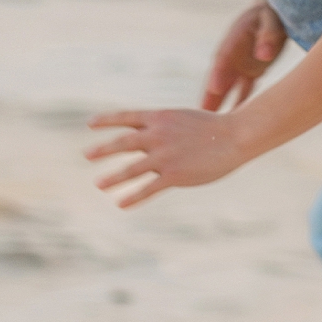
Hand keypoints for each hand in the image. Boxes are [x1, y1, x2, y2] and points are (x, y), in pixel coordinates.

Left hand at [84, 108, 251, 207]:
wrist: (235, 136)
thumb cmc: (212, 128)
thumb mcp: (182, 119)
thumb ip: (161, 128)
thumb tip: (140, 141)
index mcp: (159, 118)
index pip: (126, 117)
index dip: (106, 120)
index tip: (90, 124)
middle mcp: (157, 135)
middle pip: (122, 143)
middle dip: (103, 150)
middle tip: (86, 155)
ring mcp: (165, 156)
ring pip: (131, 169)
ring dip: (113, 178)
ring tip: (99, 184)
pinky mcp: (175, 175)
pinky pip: (148, 189)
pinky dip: (133, 197)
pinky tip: (121, 204)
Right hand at [202, 0, 287, 110]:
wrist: (272, 12)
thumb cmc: (271, 12)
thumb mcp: (271, 18)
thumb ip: (268, 35)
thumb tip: (263, 55)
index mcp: (234, 40)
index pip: (223, 59)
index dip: (218, 73)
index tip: (214, 88)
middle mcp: (232, 56)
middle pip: (218, 77)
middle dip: (211, 95)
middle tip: (201, 115)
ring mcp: (240, 65)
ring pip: (227, 88)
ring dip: (220, 104)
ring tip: (210, 123)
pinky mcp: (251, 72)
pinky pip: (243, 91)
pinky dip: (239, 104)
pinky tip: (234, 121)